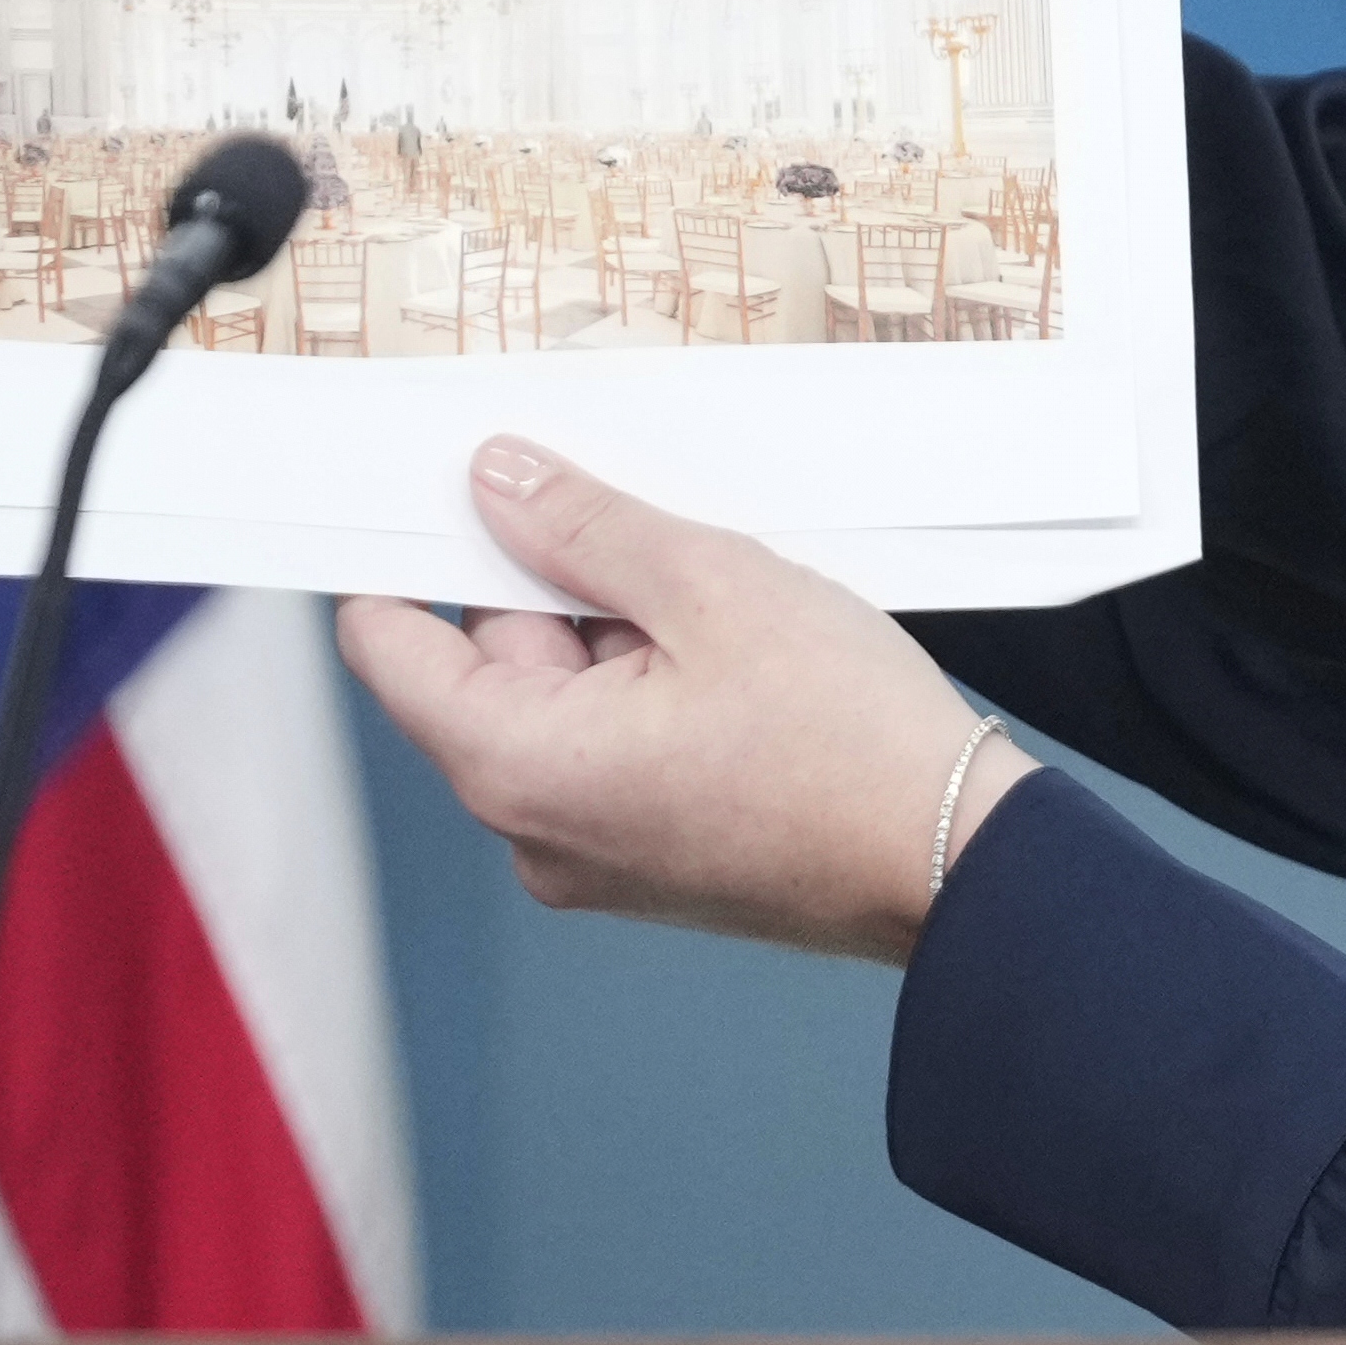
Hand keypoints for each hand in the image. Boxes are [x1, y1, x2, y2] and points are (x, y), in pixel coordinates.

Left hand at [338, 437, 1033, 966]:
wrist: (956, 862)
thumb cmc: (849, 742)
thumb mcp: (714, 587)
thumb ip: (584, 528)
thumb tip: (495, 482)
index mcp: (517, 766)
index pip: (390, 646)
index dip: (411, 553)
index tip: (454, 490)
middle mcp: (531, 830)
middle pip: (488, 667)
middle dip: (558, 589)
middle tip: (663, 543)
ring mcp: (590, 855)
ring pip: (562, 704)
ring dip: (622, 638)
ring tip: (728, 615)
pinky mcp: (648, 862)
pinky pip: (611, 750)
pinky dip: (655, 691)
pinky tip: (741, 666)